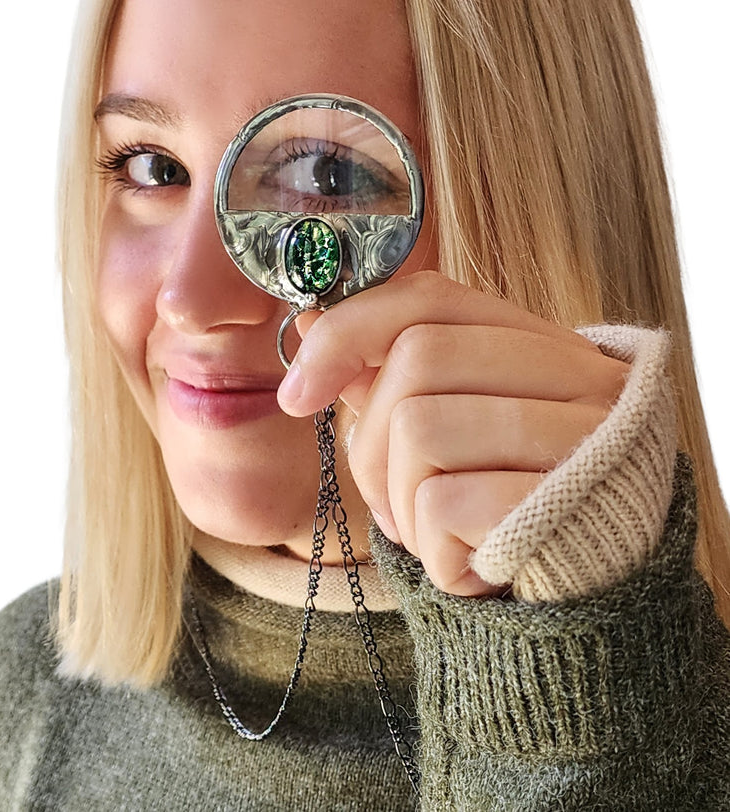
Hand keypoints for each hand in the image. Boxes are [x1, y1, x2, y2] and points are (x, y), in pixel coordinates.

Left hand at [277, 271, 629, 595]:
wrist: (600, 600)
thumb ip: (390, 374)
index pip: (429, 297)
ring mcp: (583, 434)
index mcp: (545, 345)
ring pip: (419, 428)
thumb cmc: (516, 505)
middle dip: (369, 443)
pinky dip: (429, 548)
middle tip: (387, 501)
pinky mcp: (566, 504)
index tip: (296, 393)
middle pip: (417, 358)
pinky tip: (465, 566)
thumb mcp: (457, 429)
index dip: (348, 332)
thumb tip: (313, 319)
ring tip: (431, 535)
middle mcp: (578, 374)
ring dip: (398, 501)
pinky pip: (441, 504)